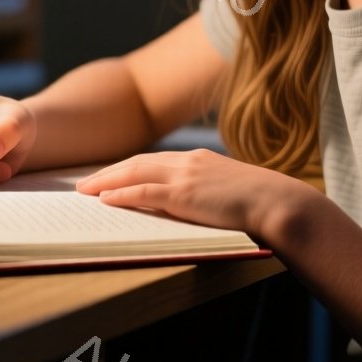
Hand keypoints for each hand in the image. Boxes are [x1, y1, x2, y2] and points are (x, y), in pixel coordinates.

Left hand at [75, 149, 320, 242]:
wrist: (277, 202)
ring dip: (106, 182)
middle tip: (84, 183)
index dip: (126, 168)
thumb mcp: (227, 189)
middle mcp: (187, 161)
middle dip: (107, 172)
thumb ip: (205, 190)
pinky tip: (106, 200)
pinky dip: (122, 195)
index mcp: (197, 159)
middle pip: (136, 163)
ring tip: (85, 191)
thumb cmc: (259, 202)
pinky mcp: (185, 194)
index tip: (107, 175)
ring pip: (134, 174)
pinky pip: (144, 193)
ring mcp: (185, 175)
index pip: (152, 161)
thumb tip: (190, 203)